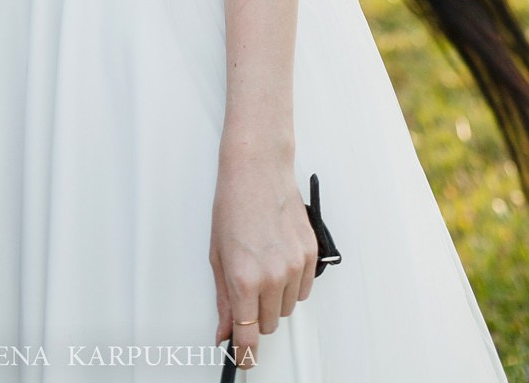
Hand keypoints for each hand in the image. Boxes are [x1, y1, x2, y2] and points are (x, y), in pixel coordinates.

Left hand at [210, 138, 317, 367]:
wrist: (257, 168)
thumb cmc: (233, 203)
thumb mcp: (217, 254)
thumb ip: (223, 300)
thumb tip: (224, 332)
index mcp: (243, 278)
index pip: (248, 335)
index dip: (246, 354)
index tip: (244, 361)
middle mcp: (272, 276)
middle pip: (269, 325)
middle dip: (256, 316)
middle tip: (247, 291)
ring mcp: (294, 266)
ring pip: (287, 309)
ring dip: (275, 299)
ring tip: (262, 266)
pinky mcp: (310, 255)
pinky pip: (303, 290)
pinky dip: (292, 284)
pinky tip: (279, 260)